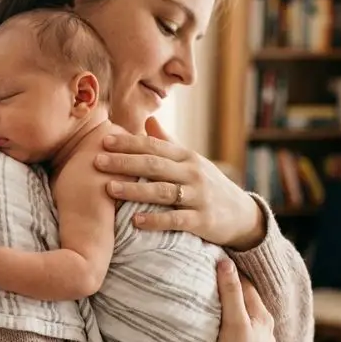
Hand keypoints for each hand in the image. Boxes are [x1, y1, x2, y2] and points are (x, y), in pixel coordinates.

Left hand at [95, 117, 266, 250]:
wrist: (242, 214)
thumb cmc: (208, 185)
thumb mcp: (191, 162)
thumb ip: (168, 143)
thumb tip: (148, 120)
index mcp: (186, 157)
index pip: (154, 146)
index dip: (129, 143)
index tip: (104, 140)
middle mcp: (192, 173)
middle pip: (154, 165)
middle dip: (124, 162)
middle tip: (97, 160)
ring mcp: (198, 196)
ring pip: (162, 191)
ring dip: (134, 190)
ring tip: (110, 189)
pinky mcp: (202, 220)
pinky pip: (176, 219)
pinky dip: (155, 220)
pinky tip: (135, 220)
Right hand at [211, 258, 274, 341]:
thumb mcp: (234, 323)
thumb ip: (230, 292)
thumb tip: (225, 262)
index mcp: (263, 317)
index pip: (246, 286)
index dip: (232, 272)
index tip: (216, 260)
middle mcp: (265, 330)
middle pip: (247, 301)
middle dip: (233, 288)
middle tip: (213, 275)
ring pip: (245, 318)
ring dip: (233, 308)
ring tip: (215, 299)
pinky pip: (241, 334)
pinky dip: (233, 325)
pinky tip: (223, 329)